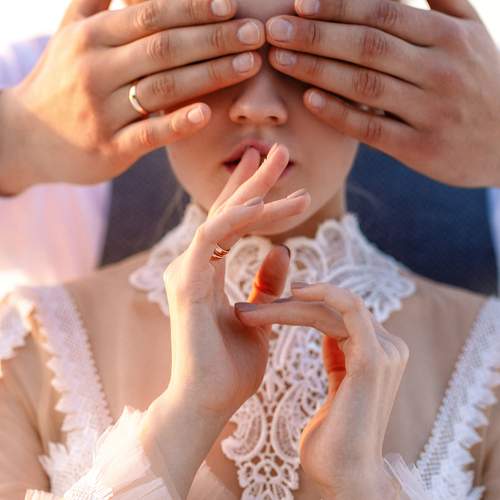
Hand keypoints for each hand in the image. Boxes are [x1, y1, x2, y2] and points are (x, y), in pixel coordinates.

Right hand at [0, 0, 264, 193]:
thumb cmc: (63, 81)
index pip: (151, 15)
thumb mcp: (73, 32)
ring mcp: (103, 111)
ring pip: (163, 88)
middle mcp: (96, 69)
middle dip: (214, 38)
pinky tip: (206, 114)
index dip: (193, 8)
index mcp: (91, 36)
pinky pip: (149, 134)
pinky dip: (177, 123)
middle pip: (164, 48)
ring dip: (210, 75)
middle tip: (256, 33)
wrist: (29, 137)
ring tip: (249, 65)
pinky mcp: (110, 148)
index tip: (231, 6)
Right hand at [141, 145, 310, 495]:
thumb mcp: (260, 316)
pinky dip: (235, 219)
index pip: (231, 224)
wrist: (207, 404)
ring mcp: (186, 273)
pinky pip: (210, 240)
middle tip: (278, 150)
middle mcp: (194, 266)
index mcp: (209, 272)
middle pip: (225, 212)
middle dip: (252, 180)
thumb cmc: (230, 367)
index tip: (275, 174)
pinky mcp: (185, 284)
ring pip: (220, 218)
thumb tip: (282, 249)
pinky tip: (261, 204)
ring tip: (279, 164)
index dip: (252, 196)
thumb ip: (267, 283)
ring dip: (251, 192)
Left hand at [235, 282, 406, 498]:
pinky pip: (349, 309)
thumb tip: (329, 336)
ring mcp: (385, 350)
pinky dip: (323, 294)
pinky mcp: (374, 358)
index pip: (334, 315)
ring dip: (286, 306)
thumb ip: (339, 358)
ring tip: (248, 315)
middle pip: (330, 309)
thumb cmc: (333, 441)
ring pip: (331, 307)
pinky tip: (294, 293)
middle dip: (283, 306)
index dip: (296, 308)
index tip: (260, 311)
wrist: (343, 478)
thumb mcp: (337, 387)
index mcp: (377, 352)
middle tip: (243, 312)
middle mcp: (387, 346)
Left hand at [265, 0, 499, 187]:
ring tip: (281, 60)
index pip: (382, 13)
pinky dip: (340, 114)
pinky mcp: (419, 147)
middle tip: (274, 29)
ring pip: (365, 85)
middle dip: (316, 35)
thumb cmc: (482, 82)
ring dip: (318, 71)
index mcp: (447, 36)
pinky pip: (372, 128)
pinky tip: (310, 100)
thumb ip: (442, 0)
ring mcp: (428, 110)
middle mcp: (438, 70)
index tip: (298, 2)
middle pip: (367, 46)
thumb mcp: (472, 35)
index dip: (338, 6)